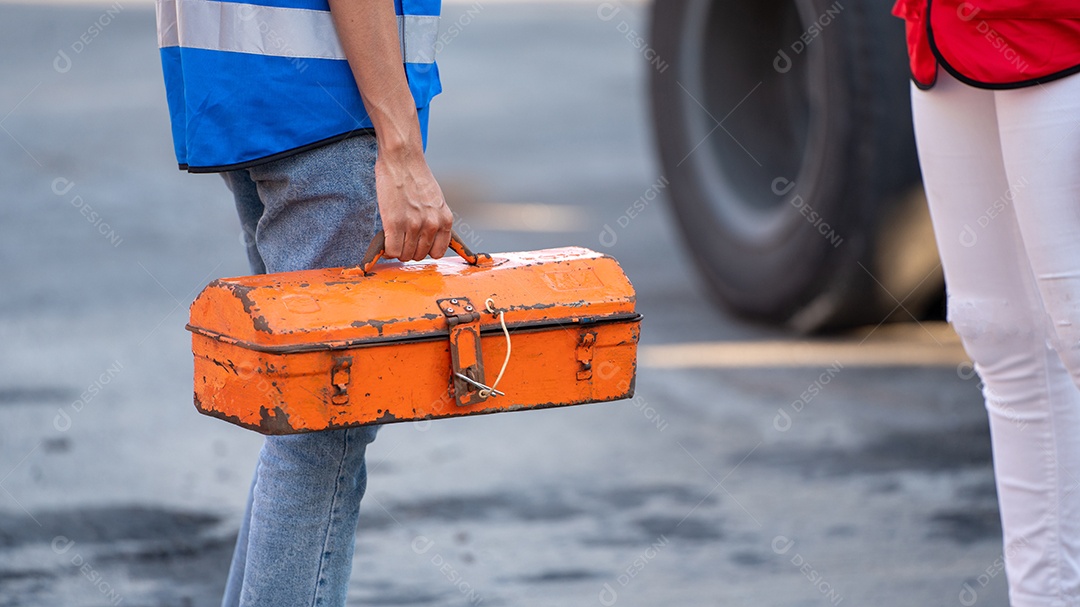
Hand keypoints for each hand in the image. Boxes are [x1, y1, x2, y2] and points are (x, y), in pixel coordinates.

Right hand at [374, 146, 453, 260]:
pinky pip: (392, 250)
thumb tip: (426, 239)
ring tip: (392, 237)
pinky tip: (385, 240)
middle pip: (418, 256)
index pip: (437, 253)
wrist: (402, 159)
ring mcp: (413, 225)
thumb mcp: (436, 200)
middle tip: (401, 239)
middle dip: (408, 250)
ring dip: (397, 250)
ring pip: (404, 255)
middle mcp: (431, 225)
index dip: (424, 250)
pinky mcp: (394, 223)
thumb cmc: (416, 177)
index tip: (416, 244)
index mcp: (445, 220)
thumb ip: (434, 220)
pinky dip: (386, 250)